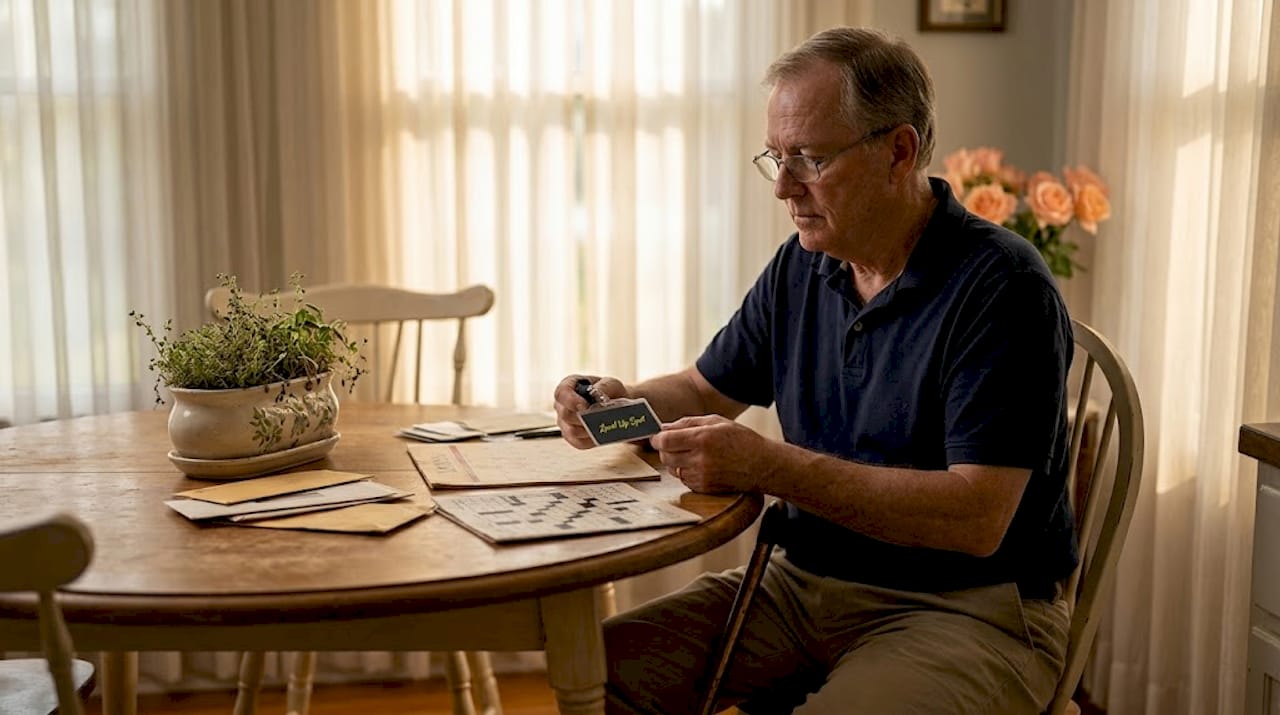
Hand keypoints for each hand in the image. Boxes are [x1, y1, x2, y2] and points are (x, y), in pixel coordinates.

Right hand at [552, 374, 628, 449]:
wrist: (616, 407)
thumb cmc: (610, 392)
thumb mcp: (611, 383)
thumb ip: (605, 387)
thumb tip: (598, 394)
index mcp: (568, 386)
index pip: (561, 393)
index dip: (571, 400)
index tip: (585, 406)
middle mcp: (562, 405)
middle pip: (565, 414)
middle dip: (583, 417)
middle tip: (599, 417)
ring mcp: (564, 422)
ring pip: (571, 431)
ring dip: (589, 429)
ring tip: (603, 425)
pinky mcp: (571, 437)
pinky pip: (579, 443)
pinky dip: (592, 440)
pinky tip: (601, 434)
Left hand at [649, 415, 774, 493]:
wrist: (763, 465)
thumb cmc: (741, 440)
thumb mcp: (717, 422)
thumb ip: (688, 423)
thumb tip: (664, 427)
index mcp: (703, 439)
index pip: (665, 440)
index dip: (657, 438)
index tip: (657, 436)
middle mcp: (700, 459)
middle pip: (665, 456)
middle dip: (666, 449)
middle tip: (675, 444)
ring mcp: (702, 476)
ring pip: (673, 469)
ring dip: (676, 462)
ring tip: (692, 454)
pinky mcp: (705, 488)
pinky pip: (684, 480)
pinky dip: (686, 472)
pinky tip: (701, 465)